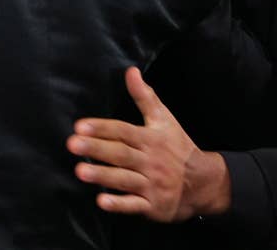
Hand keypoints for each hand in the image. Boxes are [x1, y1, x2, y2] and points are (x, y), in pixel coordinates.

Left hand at [66, 67, 230, 221]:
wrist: (204, 183)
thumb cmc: (178, 147)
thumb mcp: (164, 119)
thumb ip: (145, 96)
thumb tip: (131, 71)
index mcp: (150, 139)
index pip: (123, 131)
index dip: (102, 127)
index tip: (80, 126)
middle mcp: (150, 161)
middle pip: (120, 153)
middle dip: (96, 148)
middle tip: (72, 144)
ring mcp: (152, 184)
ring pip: (124, 179)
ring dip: (102, 175)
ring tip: (80, 171)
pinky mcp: (153, 205)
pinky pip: (134, 205)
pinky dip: (119, 204)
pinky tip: (101, 201)